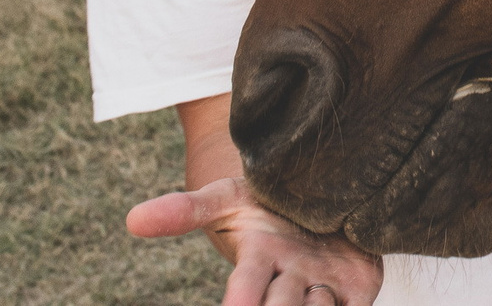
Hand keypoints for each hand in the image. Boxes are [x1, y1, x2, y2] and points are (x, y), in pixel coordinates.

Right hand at [127, 175, 381, 305]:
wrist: (316, 202)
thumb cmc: (265, 201)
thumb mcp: (227, 198)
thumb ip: (185, 210)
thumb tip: (133, 221)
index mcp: (258, 259)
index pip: (245, 286)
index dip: (243, 298)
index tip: (238, 305)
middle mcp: (289, 280)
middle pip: (281, 305)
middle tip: (286, 291)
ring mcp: (323, 286)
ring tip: (316, 290)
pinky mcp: (358, 288)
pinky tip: (339, 300)